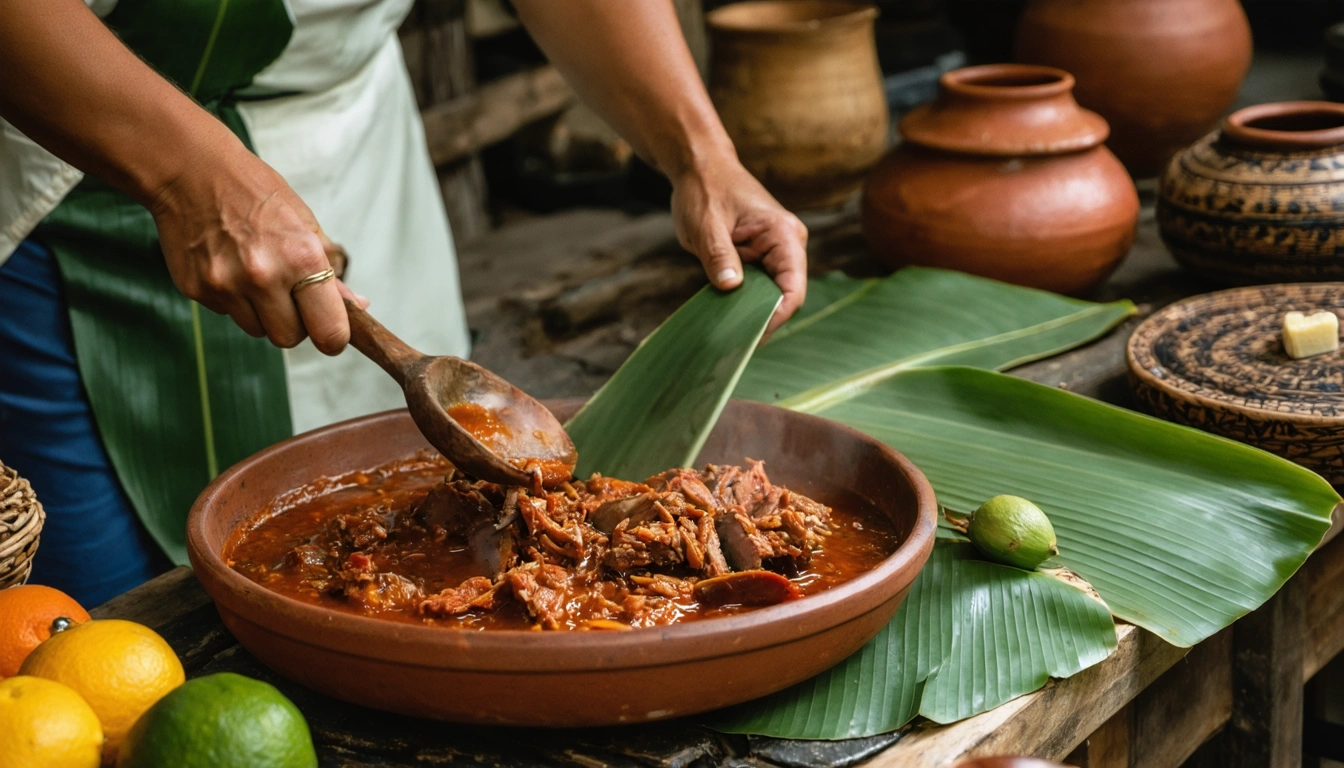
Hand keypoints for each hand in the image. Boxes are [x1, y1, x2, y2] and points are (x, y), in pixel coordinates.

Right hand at [149, 144, 366, 354]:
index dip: (332, 336)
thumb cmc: (255, 192)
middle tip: (289, 294)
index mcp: (301, 257)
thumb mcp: (305, 224)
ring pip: (257, 330)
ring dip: (262, 313)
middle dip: (294, 323)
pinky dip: (233, 299)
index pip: (329, 331)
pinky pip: (227, 314)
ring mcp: (226, 285)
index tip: (330, 331)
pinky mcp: (196, 290)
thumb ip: (330, 273)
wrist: (192, 170)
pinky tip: (229, 265)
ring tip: (255, 273)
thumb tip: (358, 305)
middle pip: (289, 338)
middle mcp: (263, 276)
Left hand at [670, 159, 807, 335]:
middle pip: (786, 297)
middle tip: (733, 342)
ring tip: (728, 332)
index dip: (775, 317)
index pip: (793, 288)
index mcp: (784, 234)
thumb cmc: (704, 189)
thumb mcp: (706, 225)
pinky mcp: (763, 257)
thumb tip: (731, 288)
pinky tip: (727, 315)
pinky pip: (760, 288)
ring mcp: (777, 252)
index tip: (750, 336)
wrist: (700, 167)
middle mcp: (789, 244)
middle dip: (762, 320)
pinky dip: (745, 302)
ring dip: (752, 313)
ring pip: (773, 295)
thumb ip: (719, 256)